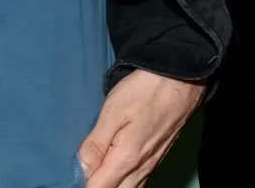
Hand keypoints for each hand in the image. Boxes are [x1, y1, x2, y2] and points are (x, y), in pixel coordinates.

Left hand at [77, 69, 204, 187]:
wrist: (183, 78)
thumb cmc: (146, 91)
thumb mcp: (114, 111)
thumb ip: (96, 143)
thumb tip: (80, 169)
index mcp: (126, 159)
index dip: (82, 184)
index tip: (72, 176)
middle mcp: (141, 168)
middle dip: (98, 186)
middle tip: (82, 174)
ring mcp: (153, 164)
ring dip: (112, 185)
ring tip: (97, 173)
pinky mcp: (159, 156)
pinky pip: (140, 180)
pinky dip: (126, 182)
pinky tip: (118, 172)